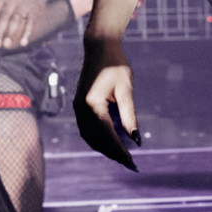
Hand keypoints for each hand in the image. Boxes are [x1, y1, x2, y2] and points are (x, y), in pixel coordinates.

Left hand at [0, 0, 48, 47]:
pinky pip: (30, 23)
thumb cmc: (12, 1)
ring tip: (6, 45)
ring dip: (11, 33)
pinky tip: (23, 42)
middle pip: (5, 16)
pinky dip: (26, 33)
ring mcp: (24, 4)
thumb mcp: (1, 3)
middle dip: (0, 31)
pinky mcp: (35, 10)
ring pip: (17, 20)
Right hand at [75, 39, 138, 169]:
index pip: (106, 134)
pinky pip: (86, 128)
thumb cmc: (115, 65)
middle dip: (112, 152)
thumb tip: (135, 138)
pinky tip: (110, 143)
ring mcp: (77, 107)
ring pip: (89, 136)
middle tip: (129, 163)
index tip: (131, 160)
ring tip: (121, 156)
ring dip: (104, 148)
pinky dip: (97, 138)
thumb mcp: (126, 90)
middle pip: (96, 139)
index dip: (119, 149)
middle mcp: (81, 108)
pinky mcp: (78, 105)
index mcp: (92, 104)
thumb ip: (129, 116)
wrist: (99, 48)